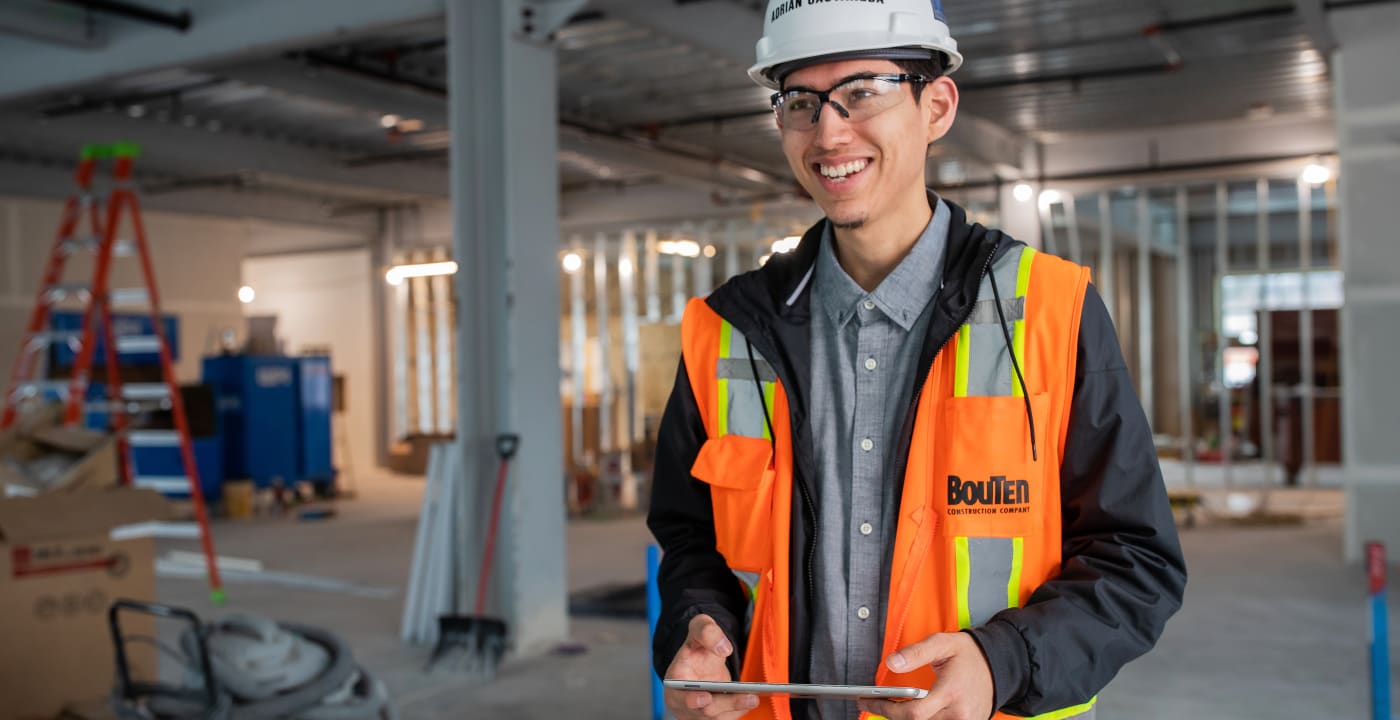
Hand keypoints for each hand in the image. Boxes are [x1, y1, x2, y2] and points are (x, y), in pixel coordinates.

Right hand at [664, 614, 759, 718]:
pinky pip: (728, 718)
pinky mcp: (715, 717)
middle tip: (748, 697)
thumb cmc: (697, 649)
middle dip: (726, 704)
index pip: (679, 697)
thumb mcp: (699, 629)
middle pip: (705, 710)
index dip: (691, 700)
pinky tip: (752, 699)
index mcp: (675, 683)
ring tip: (754, 697)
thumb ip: (707, 631)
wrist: (701, 664)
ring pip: (719, 717)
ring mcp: (699, 714)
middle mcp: (685, 704)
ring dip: (736, 708)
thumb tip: (723, 647)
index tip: (705, 697)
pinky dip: (740, 710)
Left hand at [857, 632, 993, 719]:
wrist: (998, 665)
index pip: (913, 712)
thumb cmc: (970, 655)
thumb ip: (915, 653)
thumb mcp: (941, 644)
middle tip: (874, 702)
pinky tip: (910, 712)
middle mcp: (958, 714)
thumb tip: (891, 663)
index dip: (885, 709)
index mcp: (951, 692)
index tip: (867, 700)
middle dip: (891, 714)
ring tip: (891, 706)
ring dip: (906, 718)